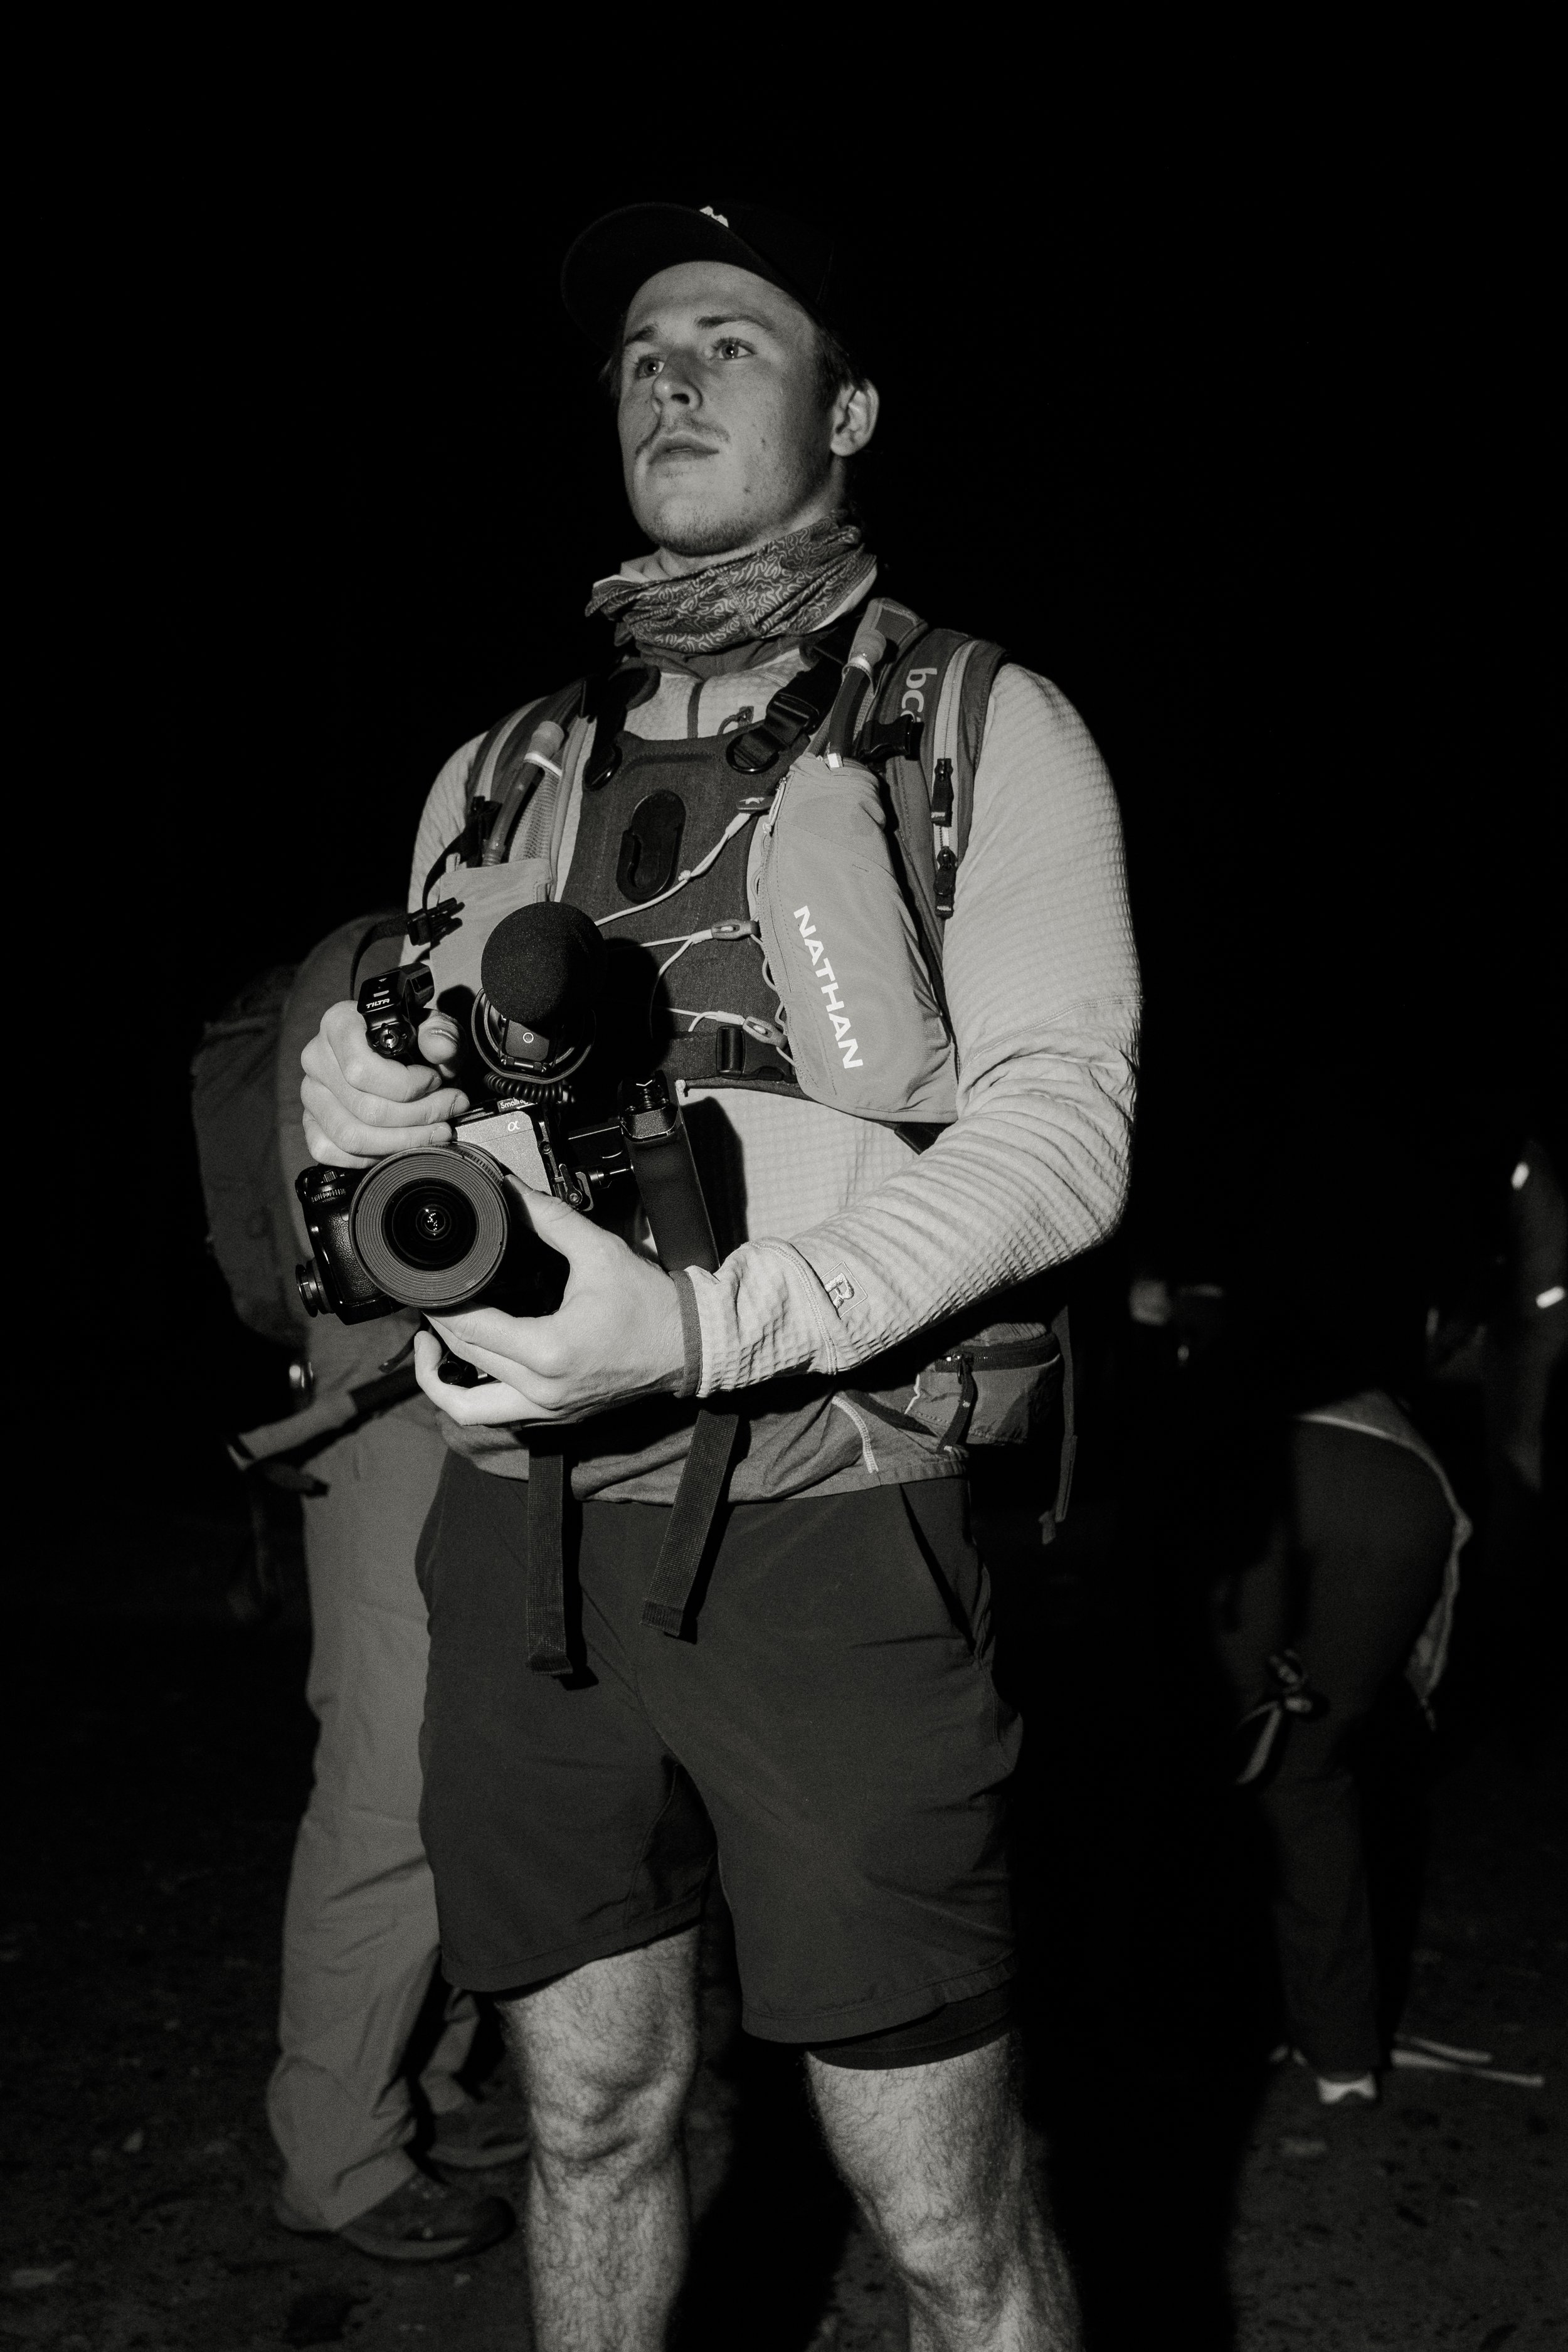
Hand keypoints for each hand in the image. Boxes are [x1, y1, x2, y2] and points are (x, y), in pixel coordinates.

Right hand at [301, 1000, 468, 1166]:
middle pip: (365, 1108)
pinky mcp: (310, 1122)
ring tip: (436, 1130)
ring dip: (403, 1141)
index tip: (436, 1081)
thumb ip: (441, 1032)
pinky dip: (371, 1157)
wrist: (390, 1047)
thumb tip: (441, 1049)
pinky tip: (400, 1144)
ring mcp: (311, 1093)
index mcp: (338, 1025)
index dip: (407, 1085)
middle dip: (419, 1116)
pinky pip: (330, 1152)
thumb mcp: (432, 1026)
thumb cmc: (410, 1037)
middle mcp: (317, 1058)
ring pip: (352, 1137)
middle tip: (450, 1109)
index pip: (362, 1069)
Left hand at [414, 1187, 686, 1425]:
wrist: (689, 1346)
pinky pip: (496, 1416)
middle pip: (462, 1361)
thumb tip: (510, 1191)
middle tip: (431, 1298)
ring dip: (440, 1380)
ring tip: (431, 1346)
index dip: (443, 1303)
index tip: (430, 1282)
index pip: (472, 1329)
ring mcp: (548, 1411)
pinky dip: (472, 1395)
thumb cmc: (651, 1305)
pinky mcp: (554, 1417)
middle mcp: (542, 1390)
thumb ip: (549, 1219)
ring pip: (468, 1410)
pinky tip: (470, 1365)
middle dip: (438, 1328)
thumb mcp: (599, 1252)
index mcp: (549, 1351)